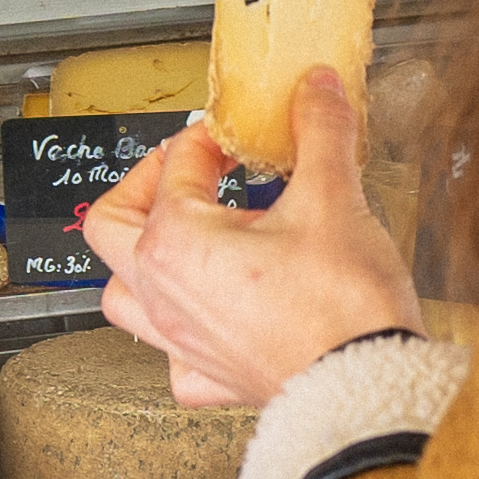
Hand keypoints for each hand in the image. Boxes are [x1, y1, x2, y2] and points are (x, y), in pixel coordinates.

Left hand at [82, 70, 420, 409]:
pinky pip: (173, 356)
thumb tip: (317, 89)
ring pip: (124, 297)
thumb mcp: (333, 197)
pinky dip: (179, 330)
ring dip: (140, 260)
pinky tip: (209, 315)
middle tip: (181, 171)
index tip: (233, 130)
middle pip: (110, 228)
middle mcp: (163, 296)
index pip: (175, 167)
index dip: (205, 137)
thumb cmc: (341, 306)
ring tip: (177, 237)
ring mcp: (182, 344)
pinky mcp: (214, 380)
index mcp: (176, 242)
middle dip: (141, 188)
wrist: (367, 389)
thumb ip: (320, 131)